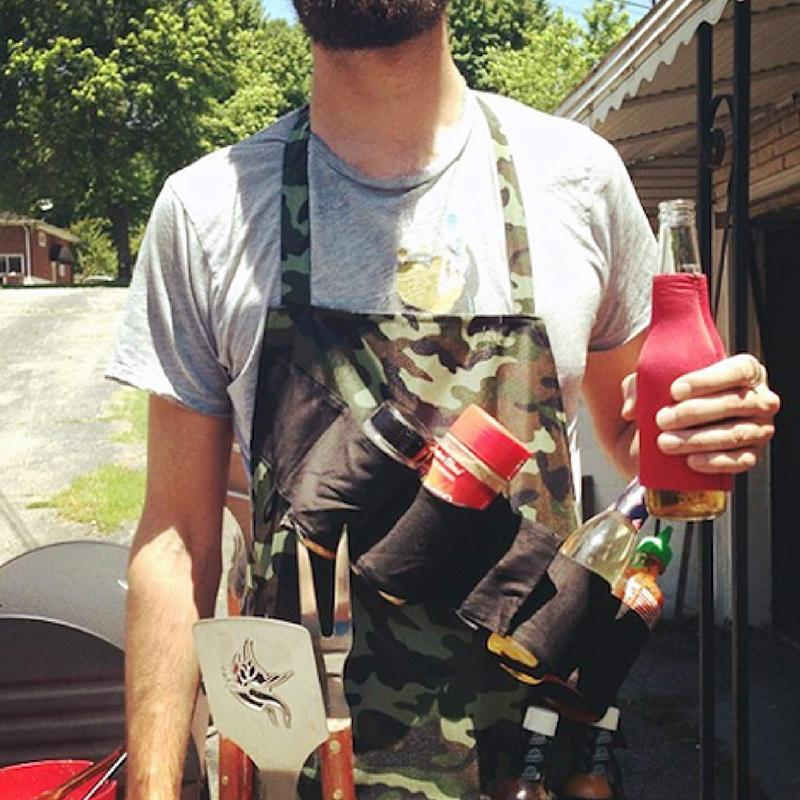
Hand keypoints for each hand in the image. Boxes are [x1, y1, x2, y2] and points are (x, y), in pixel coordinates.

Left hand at [621, 354, 779, 474]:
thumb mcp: (657, 381)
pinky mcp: (751, 455)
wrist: (681, 427)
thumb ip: (638, 385)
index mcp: (746, 371)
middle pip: (733, 404)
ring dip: (699, 439)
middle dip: (694, 413)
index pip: (737, 371)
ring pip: (734, 434)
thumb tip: (630, 409)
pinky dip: (716, 462)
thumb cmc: (674, 397)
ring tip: (665, 443)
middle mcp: (760, 399)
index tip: (674, 390)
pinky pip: (740, 461)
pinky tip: (691, 461)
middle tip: (661, 419)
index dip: (708, 380)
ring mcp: (759, 429)